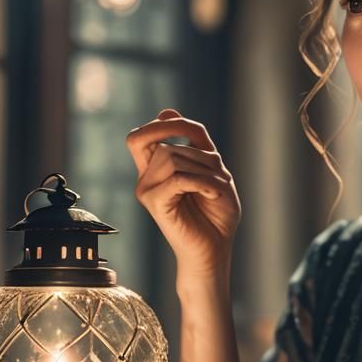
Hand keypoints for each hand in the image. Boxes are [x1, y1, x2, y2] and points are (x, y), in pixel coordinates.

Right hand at [126, 108, 241, 278]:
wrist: (215, 251)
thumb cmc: (216, 215)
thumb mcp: (211, 169)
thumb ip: (192, 142)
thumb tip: (167, 111)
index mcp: (156, 169)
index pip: (143, 135)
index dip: (163, 125)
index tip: (190, 134)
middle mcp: (146, 178)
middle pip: (166, 144)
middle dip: (200, 155)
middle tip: (218, 177)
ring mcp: (147, 190)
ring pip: (172, 157)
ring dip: (204, 169)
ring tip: (218, 188)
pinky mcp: (154, 203)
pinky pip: (177, 177)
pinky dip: (203, 182)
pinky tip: (214, 193)